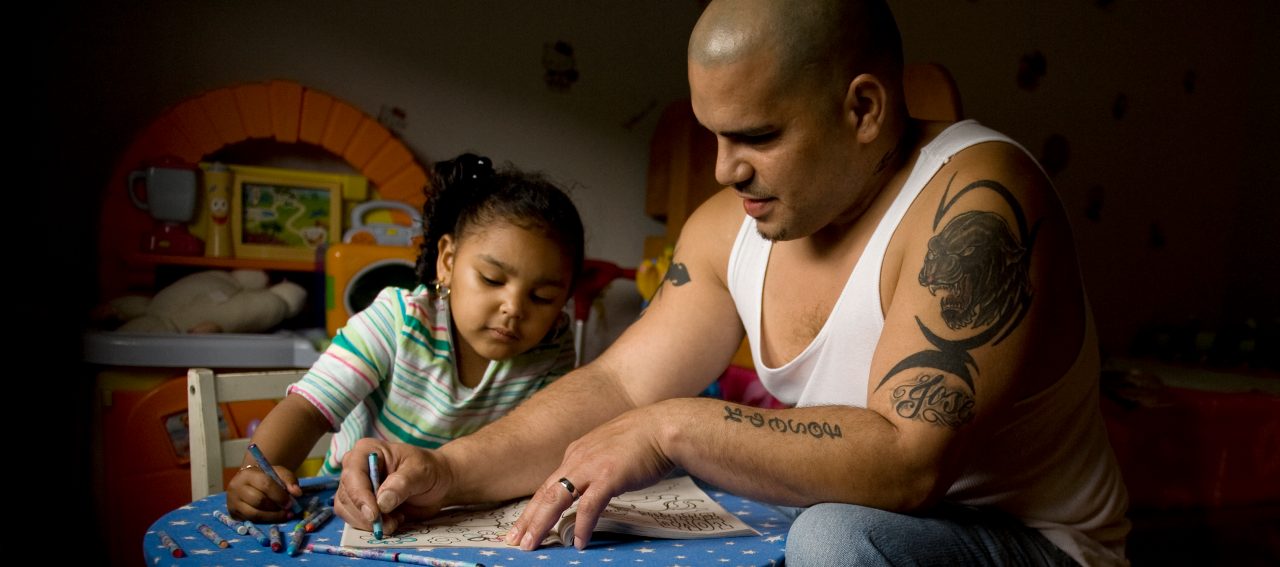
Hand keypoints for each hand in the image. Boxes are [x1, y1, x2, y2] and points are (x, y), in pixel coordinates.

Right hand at [226, 464, 302, 521]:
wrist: (250, 482)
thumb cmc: (266, 477)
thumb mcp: (278, 473)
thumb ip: (289, 480)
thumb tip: (297, 493)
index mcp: (247, 474)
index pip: (265, 485)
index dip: (279, 495)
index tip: (290, 503)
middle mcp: (236, 487)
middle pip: (258, 500)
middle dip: (276, 508)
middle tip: (288, 511)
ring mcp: (232, 502)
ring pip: (253, 514)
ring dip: (271, 517)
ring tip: (283, 516)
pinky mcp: (233, 514)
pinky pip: (250, 521)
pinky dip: (264, 521)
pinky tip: (273, 519)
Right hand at [333, 438, 453, 534]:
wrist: (437, 482)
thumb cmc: (429, 469)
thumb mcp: (421, 471)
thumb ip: (401, 484)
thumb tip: (381, 503)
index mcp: (367, 450)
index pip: (353, 474)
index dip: (360, 496)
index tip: (374, 514)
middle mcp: (356, 468)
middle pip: (347, 495)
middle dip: (366, 514)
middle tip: (390, 523)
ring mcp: (356, 487)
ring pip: (347, 510)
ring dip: (368, 523)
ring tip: (395, 521)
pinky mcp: (360, 505)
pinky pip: (354, 520)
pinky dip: (371, 526)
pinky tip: (392, 520)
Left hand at [506, 406, 673, 549]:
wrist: (664, 426)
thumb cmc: (643, 439)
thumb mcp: (608, 450)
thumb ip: (595, 466)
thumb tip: (590, 486)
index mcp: (577, 453)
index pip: (549, 485)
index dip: (534, 507)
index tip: (523, 524)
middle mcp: (578, 459)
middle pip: (545, 493)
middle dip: (527, 519)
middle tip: (514, 540)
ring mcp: (592, 467)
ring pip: (557, 499)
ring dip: (542, 524)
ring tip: (531, 544)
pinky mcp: (609, 477)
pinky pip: (589, 506)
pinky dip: (582, 526)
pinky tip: (578, 542)